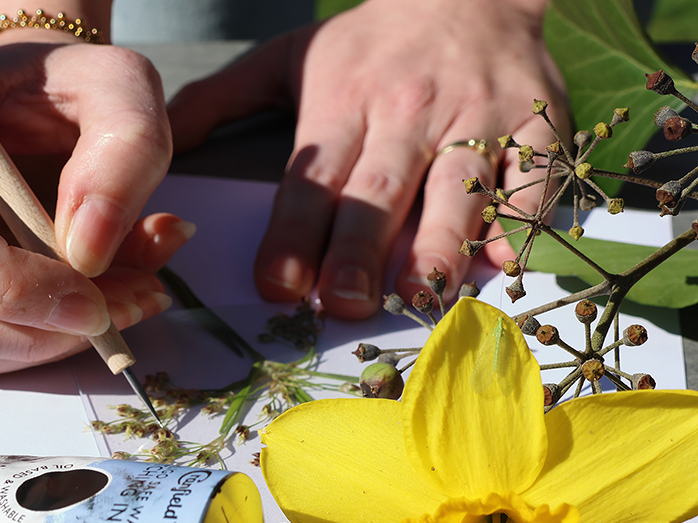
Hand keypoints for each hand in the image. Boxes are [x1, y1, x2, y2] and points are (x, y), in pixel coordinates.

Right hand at [0, 36, 182, 384]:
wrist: (32, 105)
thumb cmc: (65, 87)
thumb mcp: (120, 89)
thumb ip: (124, 151)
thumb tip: (88, 252)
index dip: (0, 282)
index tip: (89, 304)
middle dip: (29, 328)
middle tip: (122, 308)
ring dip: (36, 343)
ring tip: (117, 299)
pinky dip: (24, 348)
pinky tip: (74, 309)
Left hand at [169, 0, 566, 317]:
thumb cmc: (371, 41)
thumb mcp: (289, 56)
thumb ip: (222, 99)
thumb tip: (161, 139)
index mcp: (342, 102)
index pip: (313, 180)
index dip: (294, 234)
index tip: (278, 286)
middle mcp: (407, 113)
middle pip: (379, 192)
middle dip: (359, 252)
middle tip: (344, 305)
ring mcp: (476, 116)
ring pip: (456, 189)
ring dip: (439, 246)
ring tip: (422, 297)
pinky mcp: (536, 121)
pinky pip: (532, 175)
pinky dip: (520, 218)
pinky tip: (501, 260)